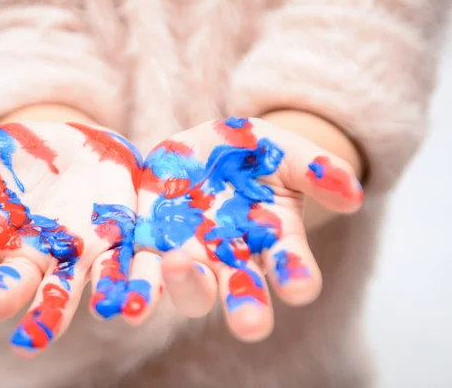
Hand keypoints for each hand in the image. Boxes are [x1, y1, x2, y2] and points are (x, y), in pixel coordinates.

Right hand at [0, 119, 152, 355]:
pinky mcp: (115, 244)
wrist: (84, 151)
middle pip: (8, 288)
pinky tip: (130, 309)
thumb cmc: (28, 157)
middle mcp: (32, 257)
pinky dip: (125, 291)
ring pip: (62, 293)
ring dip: (53, 316)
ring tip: (41, 336)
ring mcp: (74, 256)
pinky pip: (120, 271)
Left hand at [134, 117, 363, 340]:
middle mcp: (231, 258)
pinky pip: (139, 270)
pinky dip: (131, 285)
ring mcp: (189, 255)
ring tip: (179, 268)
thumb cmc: (247, 154)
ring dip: (185, 287)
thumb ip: (313, 168)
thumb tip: (353, 195)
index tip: (301, 288)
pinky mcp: (149, 244)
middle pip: (241, 291)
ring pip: (190, 287)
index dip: (296, 276)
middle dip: (246, 307)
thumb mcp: (280, 149)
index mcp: (269, 239)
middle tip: (251, 325)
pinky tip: (121, 297)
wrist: (198, 150)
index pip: (289, 265)